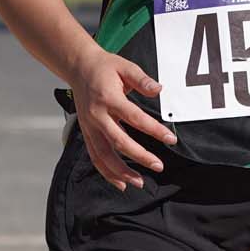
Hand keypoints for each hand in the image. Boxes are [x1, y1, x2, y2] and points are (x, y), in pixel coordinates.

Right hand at [71, 45, 177, 190]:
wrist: (78, 67)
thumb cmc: (104, 67)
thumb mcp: (125, 66)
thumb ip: (142, 80)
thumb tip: (159, 90)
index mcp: (109, 98)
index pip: (135, 117)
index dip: (154, 129)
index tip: (171, 138)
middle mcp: (97, 115)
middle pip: (119, 141)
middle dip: (140, 156)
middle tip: (158, 165)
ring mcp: (89, 126)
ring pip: (104, 155)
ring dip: (121, 172)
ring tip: (139, 182)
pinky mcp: (86, 133)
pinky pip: (95, 157)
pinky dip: (106, 173)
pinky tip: (120, 184)